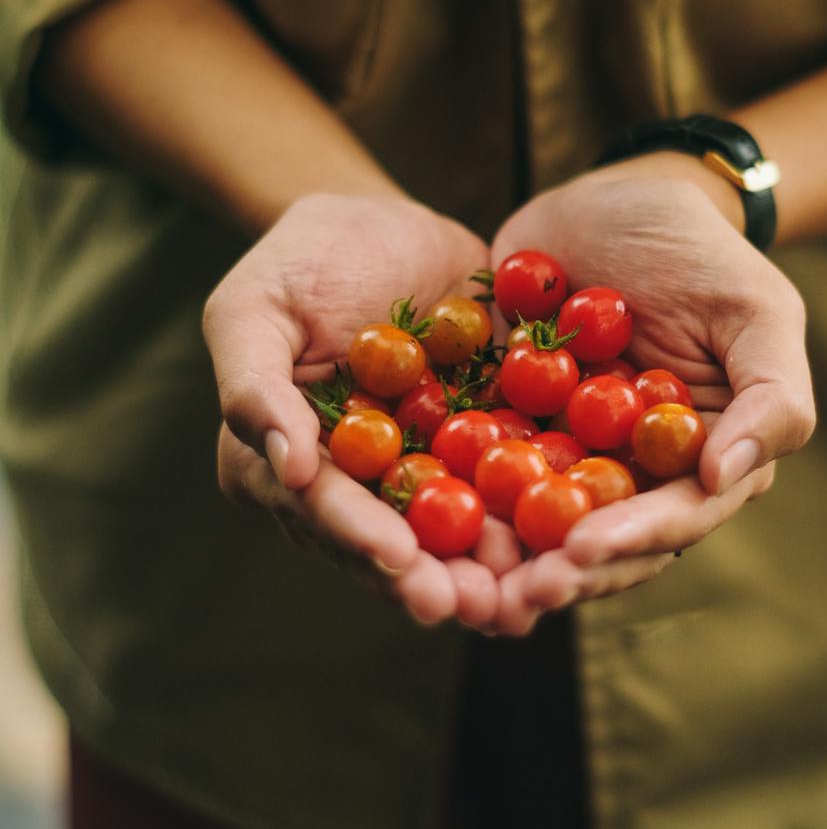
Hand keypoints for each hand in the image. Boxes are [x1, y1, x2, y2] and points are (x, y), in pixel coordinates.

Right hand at [204, 193, 504, 624]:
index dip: (359, 537)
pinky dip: (535, 515)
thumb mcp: (254, 307)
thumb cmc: (302, 259)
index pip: (321, 509)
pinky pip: (505, 487)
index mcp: (287, 463)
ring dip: (487, 570)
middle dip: (431, 579)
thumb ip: (254, 385)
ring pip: (451, 534)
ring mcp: (418, 472)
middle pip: (389, 544)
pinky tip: (571, 536)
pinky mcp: (475, 449)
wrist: (384, 223)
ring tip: (526, 594)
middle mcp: (353, 485)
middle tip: (472, 605)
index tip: (399, 559)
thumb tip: (284, 468)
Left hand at [487, 160, 815, 618]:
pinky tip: (411, 514)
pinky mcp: (506, 422)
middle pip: (596, 541)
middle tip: (508, 595)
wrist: (616, 196)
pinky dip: (449, 492)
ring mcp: (565, 451)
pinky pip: (474, 466)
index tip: (579, 552)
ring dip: (497, 558)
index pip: (671, 519)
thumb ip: (770, 397)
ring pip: (531, 522)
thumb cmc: (700, 251)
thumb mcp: (756, 311)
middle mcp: (631, 472)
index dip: (628, 543)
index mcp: (699, 460)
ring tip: (457, 583)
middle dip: (554, 572)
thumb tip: (724, 477)